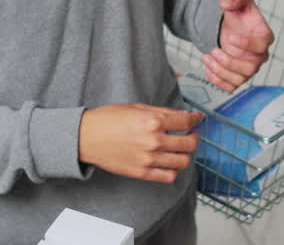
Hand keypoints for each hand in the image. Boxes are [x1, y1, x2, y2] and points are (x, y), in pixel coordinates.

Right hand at [78, 104, 202, 183]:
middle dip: (194, 137)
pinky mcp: (142, 172)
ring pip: (182, 161)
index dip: (196, 119)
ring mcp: (149, 159)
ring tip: (181, 149)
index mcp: (153, 121)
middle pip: (189, 143)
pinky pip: (168, 176)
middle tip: (192, 134)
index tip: (198, 119)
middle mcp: (154, 141)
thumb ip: (161, 112)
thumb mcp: (136, 107)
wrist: (86, 137)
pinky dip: (174, 170)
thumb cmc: (108, 119)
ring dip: (186, 154)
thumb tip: (181, 115)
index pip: (186, 122)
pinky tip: (170, 162)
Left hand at [204, 0, 273, 92]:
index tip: (231, 37)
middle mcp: (260, 55)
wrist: (231, 26)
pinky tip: (207, 66)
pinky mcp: (238, 77)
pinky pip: (230, 87)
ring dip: (220, 70)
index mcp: (264, 36)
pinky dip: (217, 80)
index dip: (246, 44)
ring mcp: (249, 68)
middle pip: (250, 67)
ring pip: (240, 79)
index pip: (262, 46)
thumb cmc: (240, 14)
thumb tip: (225, 3)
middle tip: (214, 50)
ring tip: (207, 56)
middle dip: (229, 60)